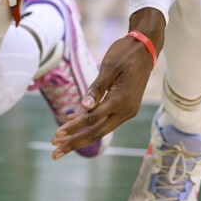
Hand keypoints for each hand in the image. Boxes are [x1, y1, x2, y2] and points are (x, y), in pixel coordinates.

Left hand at [51, 35, 155, 157]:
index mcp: (121, 101)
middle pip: (96, 133)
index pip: (92, 119)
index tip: (56, 134)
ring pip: (100, 129)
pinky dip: (89, 123)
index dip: (73, 128)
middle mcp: (126, 111)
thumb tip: (84, 108)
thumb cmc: (125, 53)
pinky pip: (105, 120)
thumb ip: (96, 88)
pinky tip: (71, 122)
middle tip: (54, 151)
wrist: (146, 48)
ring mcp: (127, 111)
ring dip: (80, 137)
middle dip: (74, 142)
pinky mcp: (125, 108)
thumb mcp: (109, 67)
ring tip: (60, 143)